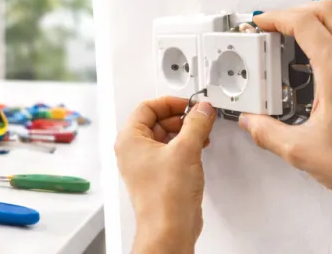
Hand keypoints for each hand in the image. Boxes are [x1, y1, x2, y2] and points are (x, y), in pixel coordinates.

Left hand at [116, 96, 216, 253]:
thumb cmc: (165, 196)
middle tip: (199, 118)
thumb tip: (202, 110)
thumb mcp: (186, 150)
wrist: (169, 228)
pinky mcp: (156, 177)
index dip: (170, 103)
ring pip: (164, 138)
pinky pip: (169, 153)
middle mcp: (132, 151)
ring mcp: (143, 165)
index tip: (189, 104)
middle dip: (180, 118)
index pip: (147, 107)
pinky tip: (198, 149)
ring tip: (202, 133)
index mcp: (129, 139)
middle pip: (155, 121)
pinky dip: (184, 148)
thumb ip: (196, 124)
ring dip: (184, 133)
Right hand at [240, 0, 331, 245]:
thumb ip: (267, 132)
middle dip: (297, 11)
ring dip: (320, 22)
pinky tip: (325, 61)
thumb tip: (252, 121)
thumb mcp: (301, 151)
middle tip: (278, 26)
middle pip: (328, 10)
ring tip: (299, 39)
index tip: (262, 23)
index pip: (304, 23)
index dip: (276, 17)